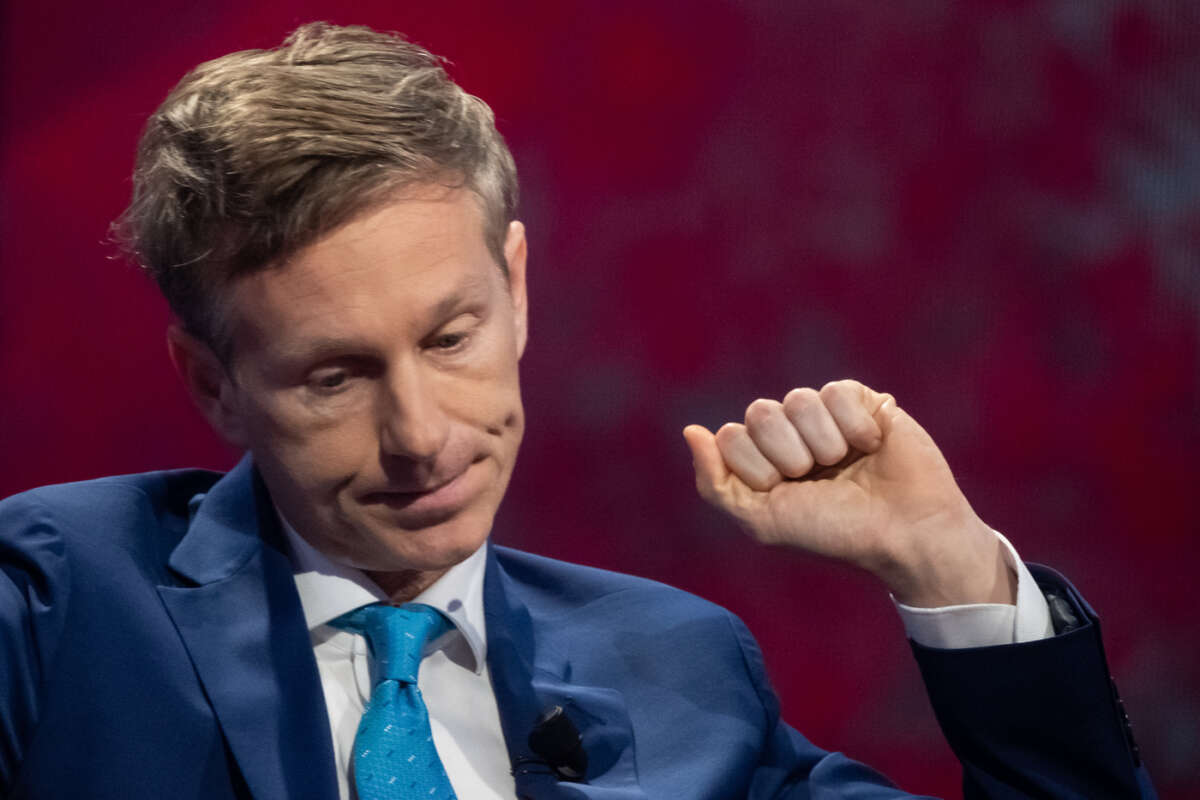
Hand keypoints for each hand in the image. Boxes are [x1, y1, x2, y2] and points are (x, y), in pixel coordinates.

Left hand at [683, 379, 1014, 606]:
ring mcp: (825, 416)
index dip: (758, 469)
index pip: (731, 436)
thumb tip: (690, 431)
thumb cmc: (834, 534)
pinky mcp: (863, 401)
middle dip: (789, 455)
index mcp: (762, 459)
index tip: (788, 494)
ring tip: (848, 465)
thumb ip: (715, 483)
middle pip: (760, 412)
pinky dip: (854, 427)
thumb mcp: (762, 521)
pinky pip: (836, 392)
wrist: (903, 536)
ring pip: (798, 400)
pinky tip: (873, 447)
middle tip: (818, 479)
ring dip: (824, 444)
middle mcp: (790, 434)